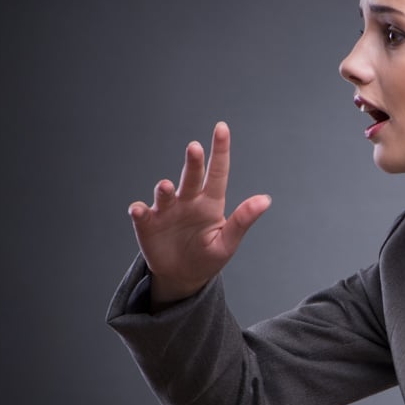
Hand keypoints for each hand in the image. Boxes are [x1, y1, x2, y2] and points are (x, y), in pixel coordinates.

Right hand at [127, 122, 270, 305]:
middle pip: (191, 177)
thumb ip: (243, 220)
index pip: (218, 172)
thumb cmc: (208, 256)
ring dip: (164, 189)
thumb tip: (266, 200)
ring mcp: (166, 211)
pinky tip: (139, 210)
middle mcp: (187, 201)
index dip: (220, 150)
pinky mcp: (147, 224)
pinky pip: (142, 214)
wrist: (183, 276)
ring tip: (166, 186)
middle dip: (192, 162)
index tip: (222, 128)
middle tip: (195, 147)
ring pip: (165, 194)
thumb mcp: (228, 241)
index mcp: (210, 202)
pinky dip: (139, 211)